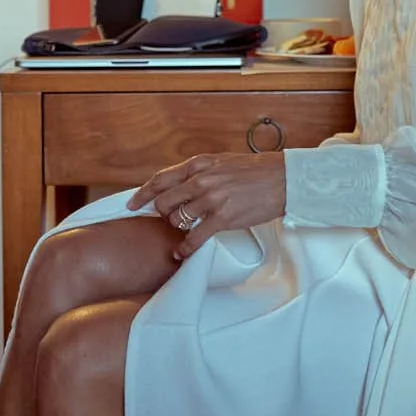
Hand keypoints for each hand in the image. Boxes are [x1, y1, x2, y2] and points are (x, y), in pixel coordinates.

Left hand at [131, 151, 286, 259]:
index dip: (142, 194)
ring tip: (186, 230)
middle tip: (172, 219)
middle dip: (164, 214)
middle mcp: (201, 180)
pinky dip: (185, 247)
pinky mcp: (223, 218)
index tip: (132, 204)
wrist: (283, 179)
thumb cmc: (255, 172)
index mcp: (199, 165)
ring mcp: (211, 200)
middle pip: (164, 202)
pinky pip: (194, 237)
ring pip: (177, 220)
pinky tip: (182, 252)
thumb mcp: (221, 163)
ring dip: (178, 228)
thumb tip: (180, 187)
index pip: (161, 179)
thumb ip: (199, 173)